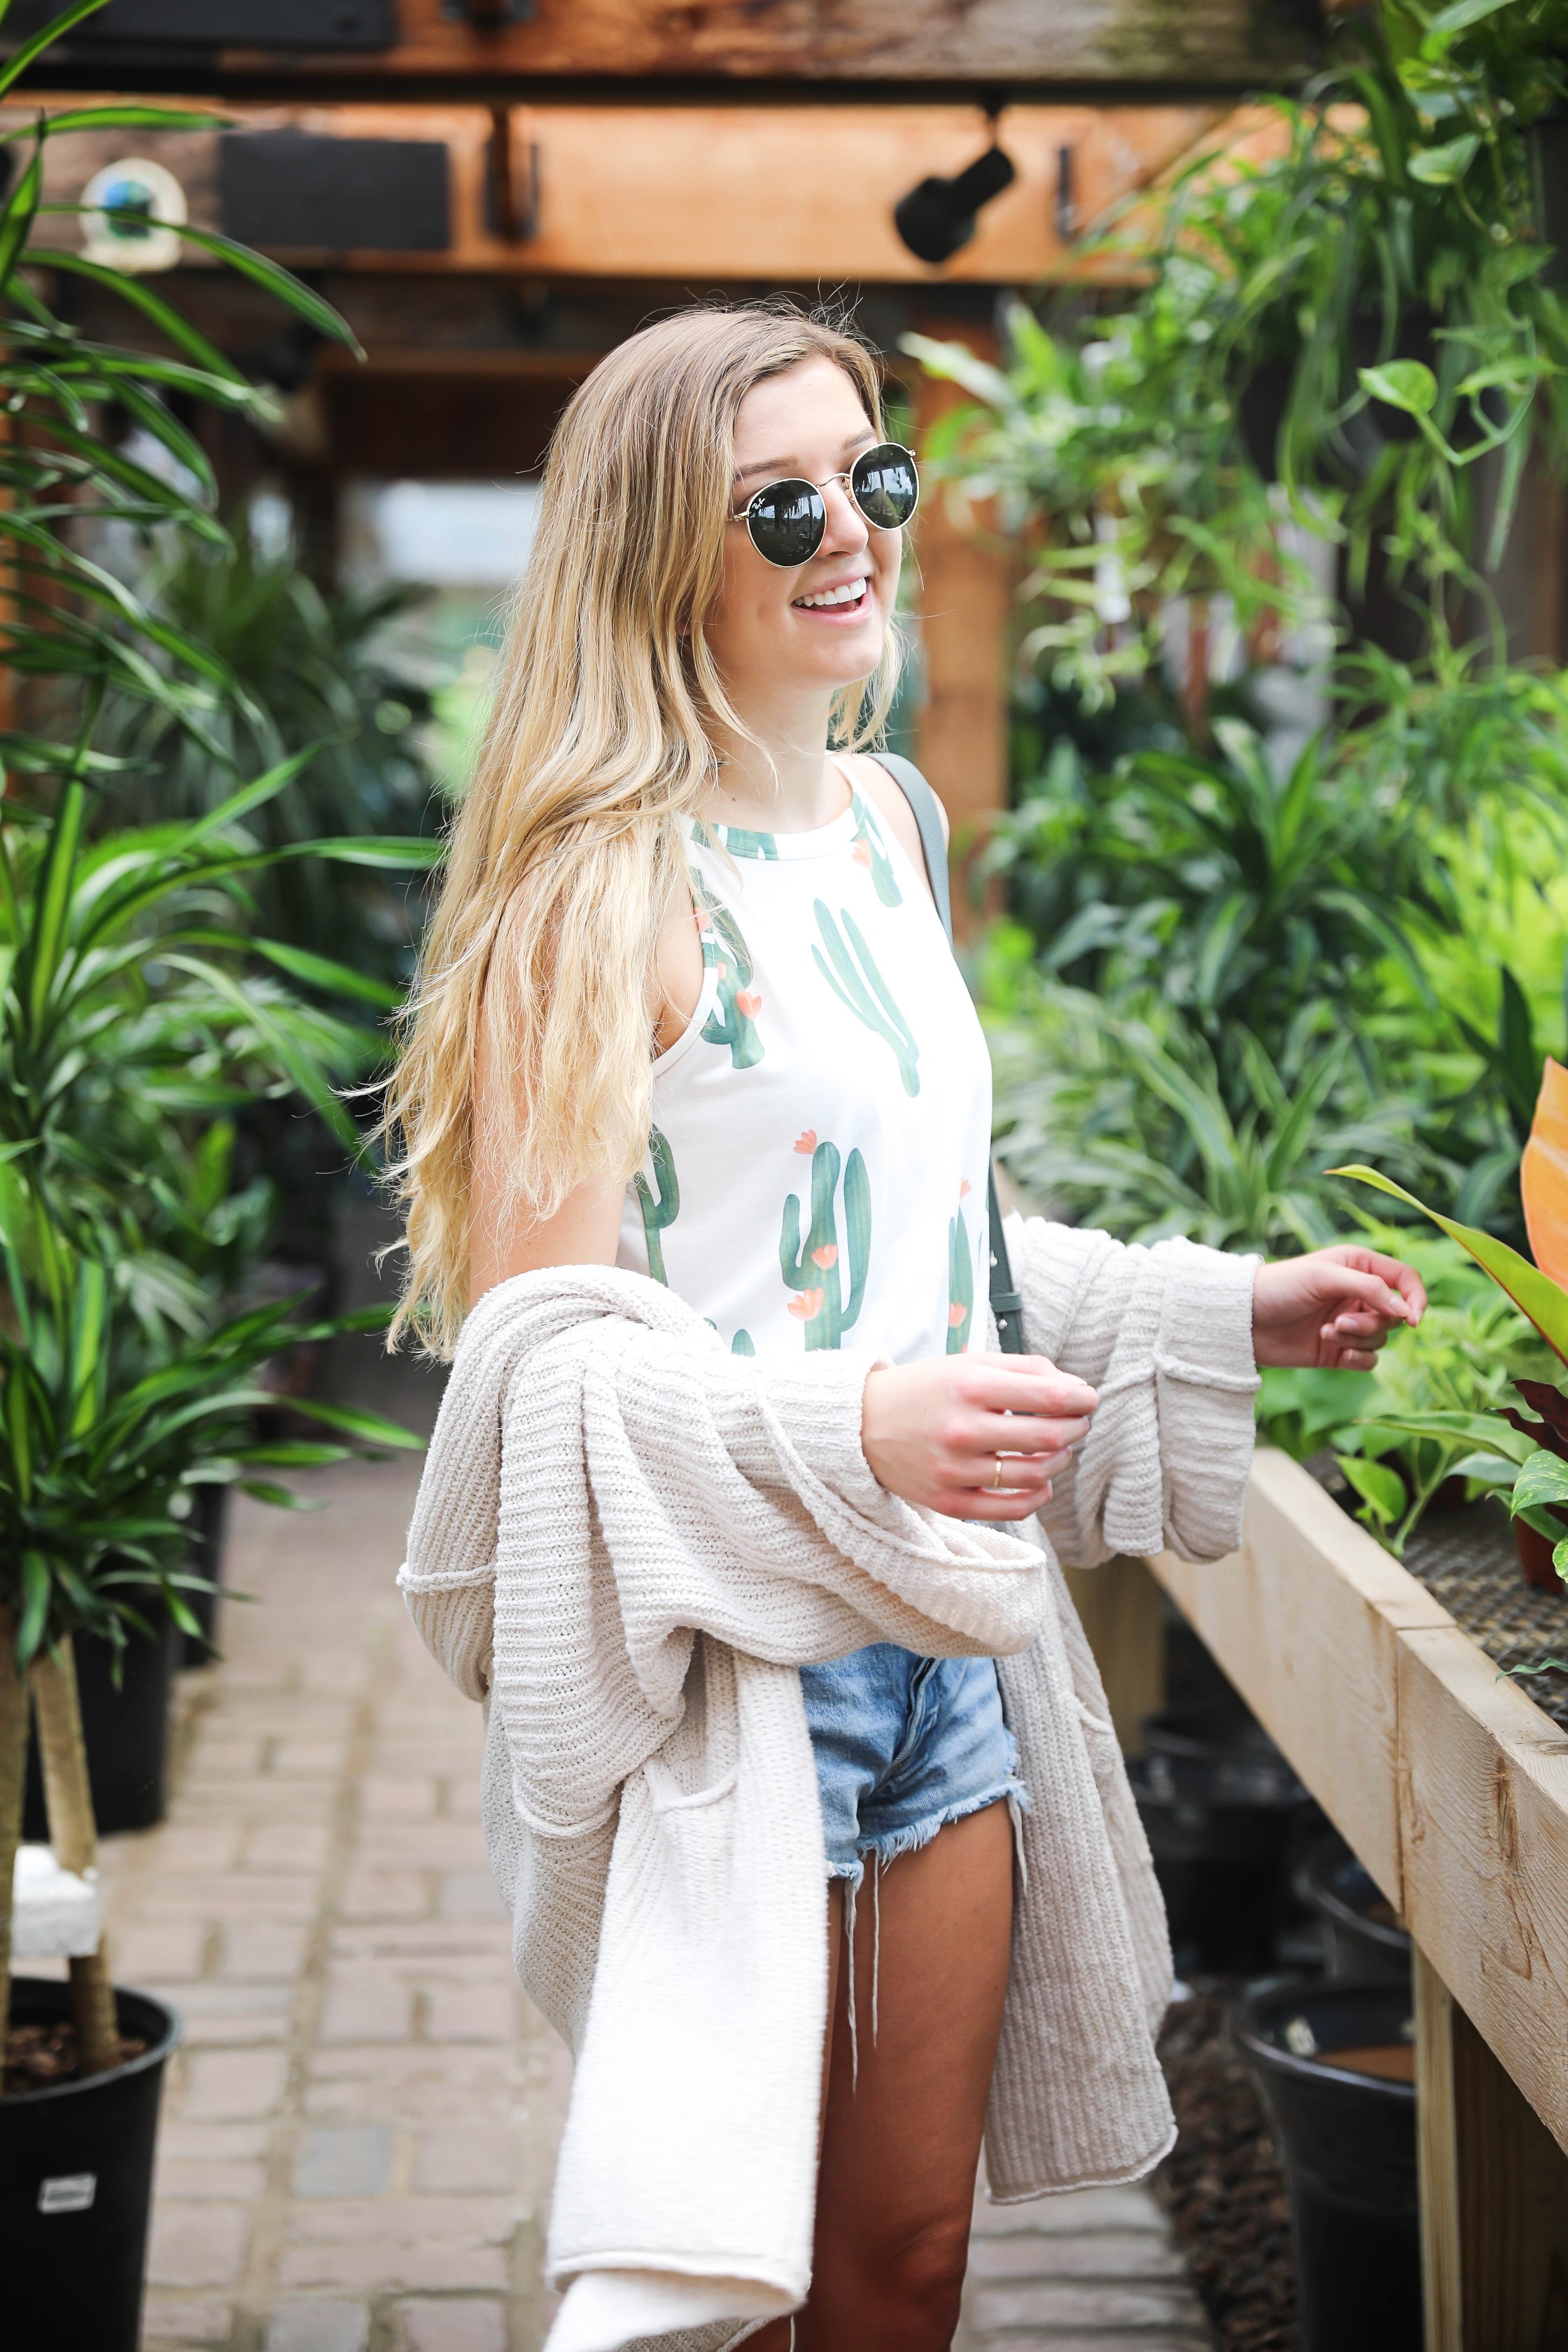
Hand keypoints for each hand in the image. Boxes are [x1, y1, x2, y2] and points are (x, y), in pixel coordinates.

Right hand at [861, 1353, 1097, 1521]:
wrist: (861, 1424)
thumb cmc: (924, 1390)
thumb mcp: (968, 1364)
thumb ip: (1023, 1369)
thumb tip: (1075, 1388)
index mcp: (968, 1386)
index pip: (1049, 1395)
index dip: (1081, 1398)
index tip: (1088, 1399)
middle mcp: (961, 1429)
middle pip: (1049, 1435)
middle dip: (1076, 1428)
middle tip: (1078, 1422)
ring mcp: (954, 1470)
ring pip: (1035, 1473)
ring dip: (1060, 1460)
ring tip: (1058, 1449)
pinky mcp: (948, 1501)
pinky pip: (1012, 1508)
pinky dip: (1038, 1495)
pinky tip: (1041, 1481)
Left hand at [1252, 1244, 1425, 1370]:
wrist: (1243, 1320)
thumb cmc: (1280, 1287)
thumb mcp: (1324, 1277)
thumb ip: (1369, 1289)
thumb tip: (1406, 1311)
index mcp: (1358, 1266)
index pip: (1406, 1279)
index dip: (1415, 1298)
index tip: (1413, 1320)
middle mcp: (1357, 1294)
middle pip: (1394, 1314)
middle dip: (1371, 1322)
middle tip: (1339, 1321)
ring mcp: (1349, 1323)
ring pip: (1381, 1338)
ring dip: (1358, 1338)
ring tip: (1326, 1331)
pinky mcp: (1338, 1350)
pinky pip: (1369, 1360)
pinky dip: (1360, 1358)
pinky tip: (1340, 1354)